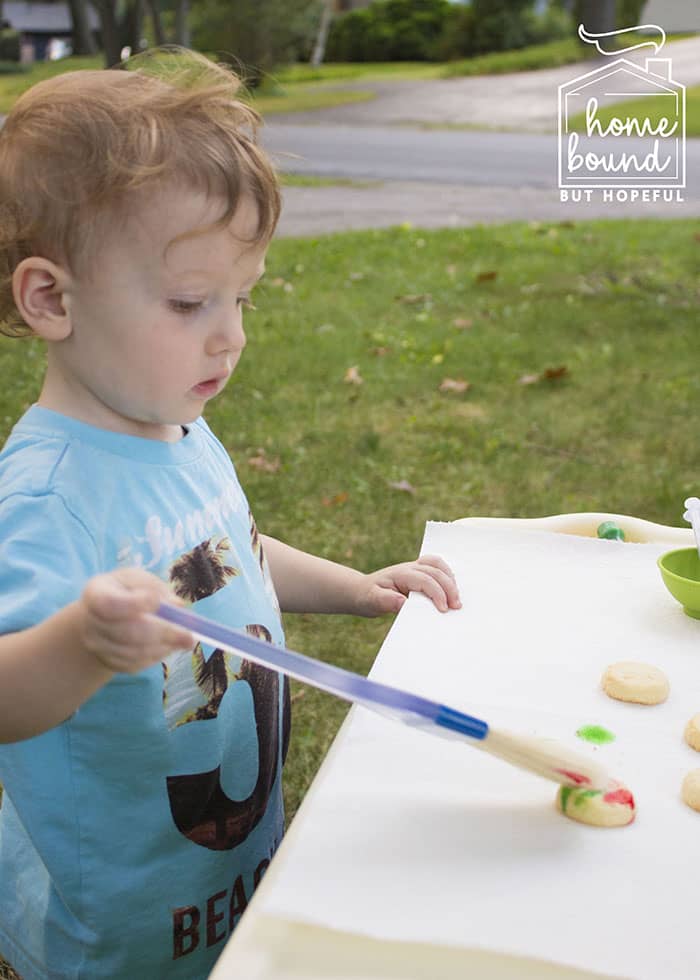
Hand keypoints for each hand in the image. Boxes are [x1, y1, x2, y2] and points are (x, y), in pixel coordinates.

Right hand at [78, 568, 193, 673]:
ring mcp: (97, 646)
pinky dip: (157, 656)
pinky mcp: (109, 662)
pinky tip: (167, 645)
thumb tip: (178, 608)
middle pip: (127, 633)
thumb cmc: (128, 591)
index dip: (135, 605)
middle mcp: (90, 623)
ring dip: (164, 646)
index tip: (157, 600)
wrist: (106, 616)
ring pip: (135, 652)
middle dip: (163, 633)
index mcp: (96, 593)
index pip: (111, 604)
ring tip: (183, 638)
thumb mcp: (141, 581)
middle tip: (189, 635)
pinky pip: (136, 664)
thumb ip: (159, 590)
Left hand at [355, 555, 460, 616]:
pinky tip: (451, 590)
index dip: (437, 593)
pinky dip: (447, 575)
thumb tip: (403, 602)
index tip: (443, 610)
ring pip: (438, 565)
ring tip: (456, 598)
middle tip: (456, 607)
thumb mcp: (373, 602)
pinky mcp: (419, 571)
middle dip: (449, 588)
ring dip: (450, 579)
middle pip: (435, 571)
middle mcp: (410, 567)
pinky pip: (437, 567)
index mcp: (401, 574)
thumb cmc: (368, 597)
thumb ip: (387, 601)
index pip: (425, 580)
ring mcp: (415, 567)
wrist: (362, 591)